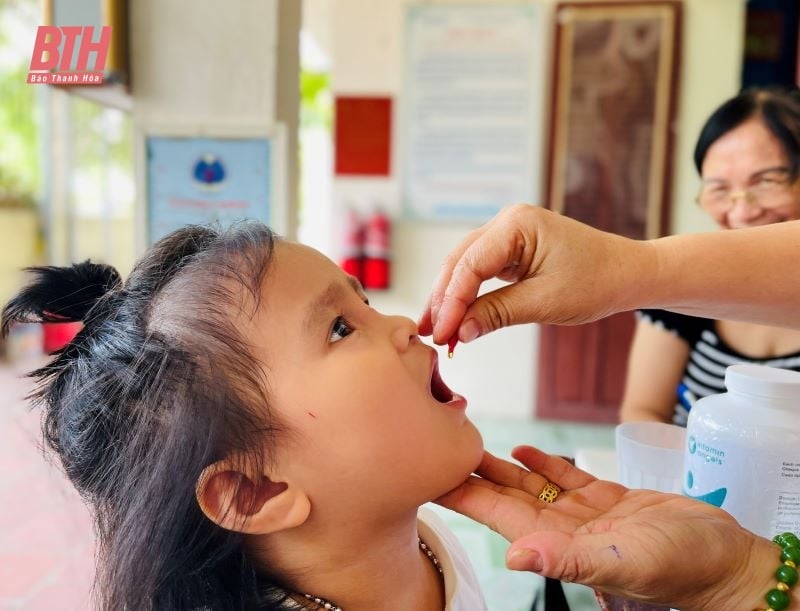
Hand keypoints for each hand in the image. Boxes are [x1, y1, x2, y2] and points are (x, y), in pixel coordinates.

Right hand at [418, 204, 651, 345]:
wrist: (627, 273)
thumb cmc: (596, 282)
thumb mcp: (544, 302)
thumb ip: (497, 314)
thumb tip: (459, 333)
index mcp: (517, 224)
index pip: (470, 266)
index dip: (452, 303)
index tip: (441, 334)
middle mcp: (507, 220)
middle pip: (459, 262)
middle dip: (443, 300)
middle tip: (430, 335)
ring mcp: (507, 232)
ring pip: (464, 266)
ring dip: (450, 298)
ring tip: (435, 330)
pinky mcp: (510, 248)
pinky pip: (479, 270)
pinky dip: (467, 294)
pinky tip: (455, 316)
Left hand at [436, 446, 775, 610]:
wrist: (724, 559)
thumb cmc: (680, 565)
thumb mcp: (623, 562)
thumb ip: (569, 560)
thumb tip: (516, 558)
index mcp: (555, 541)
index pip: (493, 513)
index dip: (460, 493)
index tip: (426, 471)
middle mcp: (560, 527)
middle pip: (502, 494)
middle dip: (469, 470)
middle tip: (437, 441)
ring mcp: (582, 513)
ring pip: (529, 483)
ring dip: (499, 463)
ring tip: (470, 438)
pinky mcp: (607, 499)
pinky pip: (565, 478)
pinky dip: (542, 463)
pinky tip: (522, 448)